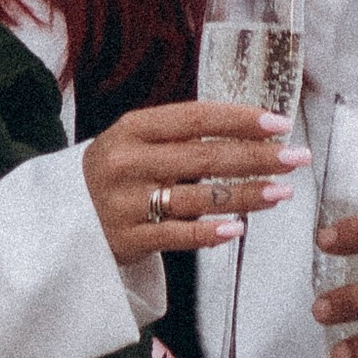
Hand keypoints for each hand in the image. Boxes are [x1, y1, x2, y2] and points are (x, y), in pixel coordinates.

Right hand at [81, 97, 309, 268]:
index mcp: (132, 129)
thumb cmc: (115, 173)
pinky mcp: (127, 239)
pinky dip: (212, 232)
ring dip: (247, 196)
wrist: (61, 219)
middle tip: (296, 158)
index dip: (239, 119)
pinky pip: (178, 236)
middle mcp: (128, 162)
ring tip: (282, 192)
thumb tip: (250, 132)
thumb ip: (180, 136)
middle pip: (204, 157)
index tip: (279, 122)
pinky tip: (239, 228)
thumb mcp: (134, 142)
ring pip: (198, 198)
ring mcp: (126, 203)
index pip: (195, 118)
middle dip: (257, 157)